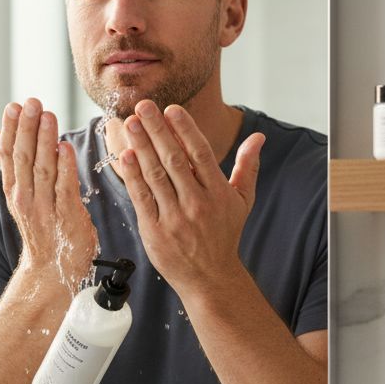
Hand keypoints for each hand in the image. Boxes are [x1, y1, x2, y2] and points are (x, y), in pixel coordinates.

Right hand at [0, 98, 97, 290]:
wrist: (51, 271)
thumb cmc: (41, 228)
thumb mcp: (20, 195)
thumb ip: (9, 164)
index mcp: (14, 190)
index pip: (8, 154)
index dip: (11, 129)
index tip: (14, 106)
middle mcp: (25, 198)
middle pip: (23, 157)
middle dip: (27, 128)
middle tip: (32, 102)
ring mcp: (44, 208)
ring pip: (42, 169)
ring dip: (45, 141)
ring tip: (49, 115)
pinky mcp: (66, 217)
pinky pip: (64, 189)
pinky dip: (65, 168)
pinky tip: (65, 148)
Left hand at [117, 100, 264, 292]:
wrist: (210, 278)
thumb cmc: (224, 236)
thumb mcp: (242, 201)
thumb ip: (247, 166)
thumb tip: (258, 137)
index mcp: (218, 193)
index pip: (199, 154)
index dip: (185, 129)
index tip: (171, 109)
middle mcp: (197, 203)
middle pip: (174, 159)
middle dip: (157, 130)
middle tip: (143, 106)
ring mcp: (174, 218)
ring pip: (156, 175)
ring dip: (141, 146)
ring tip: (131, 123)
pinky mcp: (155, 231)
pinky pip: (142, 198)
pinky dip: (133, 176)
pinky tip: (126, 155)